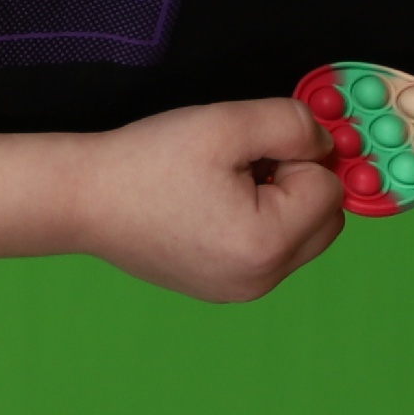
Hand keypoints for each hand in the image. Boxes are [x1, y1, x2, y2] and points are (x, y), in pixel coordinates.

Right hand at [64, 100, 352, 300]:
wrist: (84, 200)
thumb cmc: (148, 162)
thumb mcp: (226, 123)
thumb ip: (293, 125)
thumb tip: (326, 146)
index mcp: (266, 245)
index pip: (329, 189)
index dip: (295, 155)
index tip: (247, 150)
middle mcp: (260, 280)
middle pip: (326, 221)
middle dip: (297, 185)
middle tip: (242, 166)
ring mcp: (240, 291)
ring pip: (300, 239)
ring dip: (279, 206)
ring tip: (222, 186)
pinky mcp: (221, 290)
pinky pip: (267, 254)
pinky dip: (255, 226)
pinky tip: (210, 207)